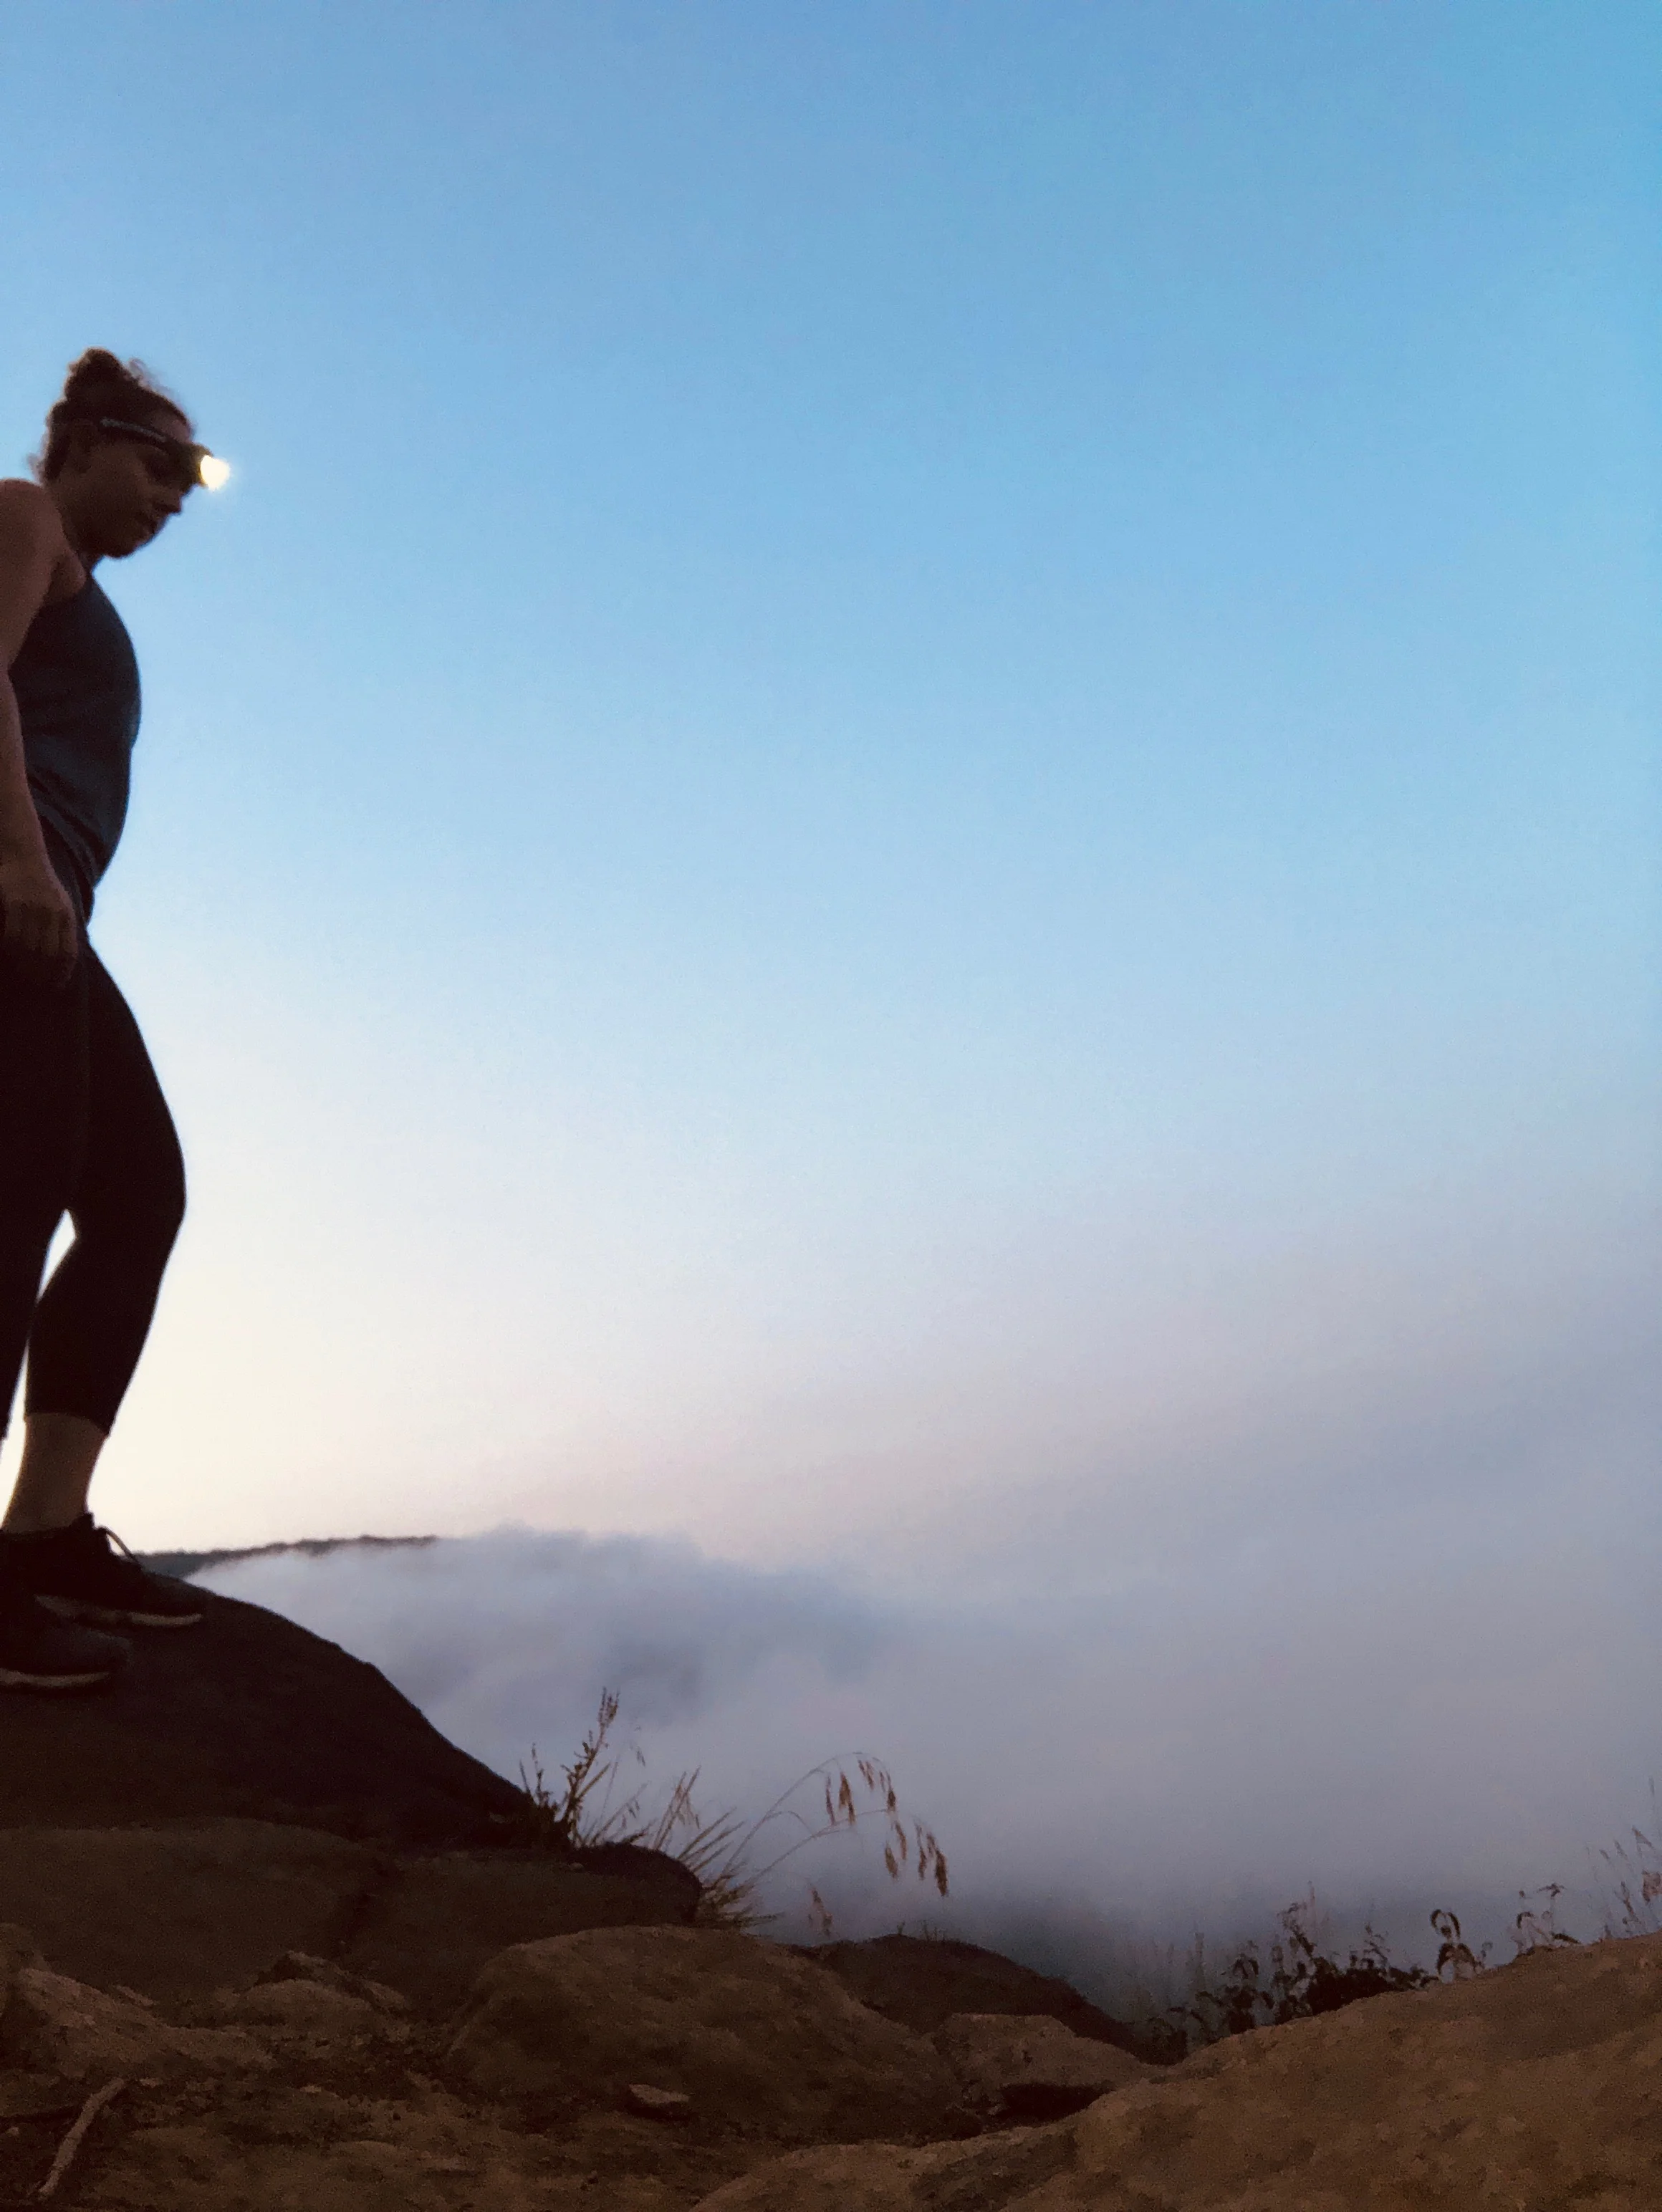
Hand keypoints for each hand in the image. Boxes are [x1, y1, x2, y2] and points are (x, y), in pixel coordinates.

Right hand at [0, 850, 77, 987]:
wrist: (23, 854)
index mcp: (67, 915)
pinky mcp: (15, 901)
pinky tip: (5, 955)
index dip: (61, 973)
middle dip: (40, 974)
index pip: (68, 952)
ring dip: (22, 965)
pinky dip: (8, 948)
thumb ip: (63, 926)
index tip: (54, 987)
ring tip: (18, 975)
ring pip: (29, 946)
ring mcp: (35, 907)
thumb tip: (63, 957)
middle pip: (48, 954)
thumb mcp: (60, 903)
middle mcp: (54, 913)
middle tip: (32, 985)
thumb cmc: (40, 882)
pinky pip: (12, 933)